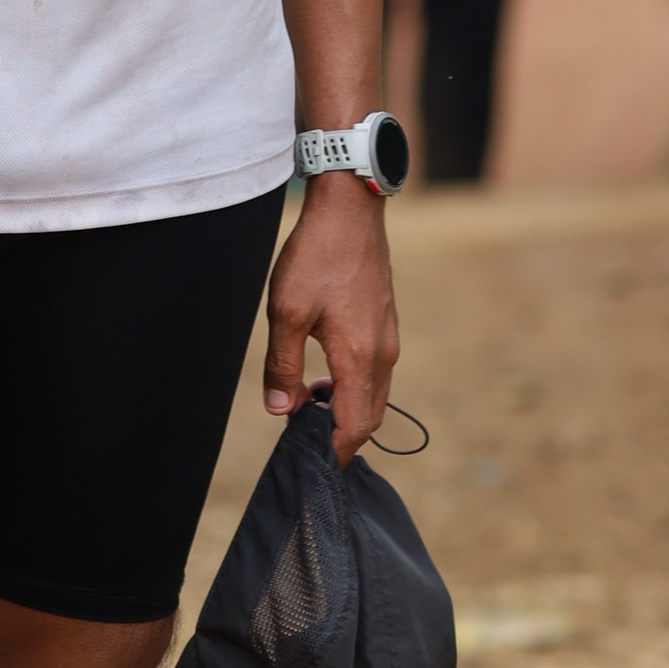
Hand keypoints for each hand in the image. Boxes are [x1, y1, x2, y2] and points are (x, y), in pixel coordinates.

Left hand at [262, 176, 398, 461]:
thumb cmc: (316, 256)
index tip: (309, 459)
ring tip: (309, 397)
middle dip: (339, 433)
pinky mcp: (386, 320)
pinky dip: (355, 384)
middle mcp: (382, 353)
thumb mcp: (286, 311)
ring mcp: (388, 336)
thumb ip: (283, 365)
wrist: (350, 208)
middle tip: (303, 431)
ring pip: (374, 393)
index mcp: (359, 357)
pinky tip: (326, 367)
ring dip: (346, 407)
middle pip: (368, 416)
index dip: (332, 451)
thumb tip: (280, 410)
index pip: (353, 426)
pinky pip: (376, 370)